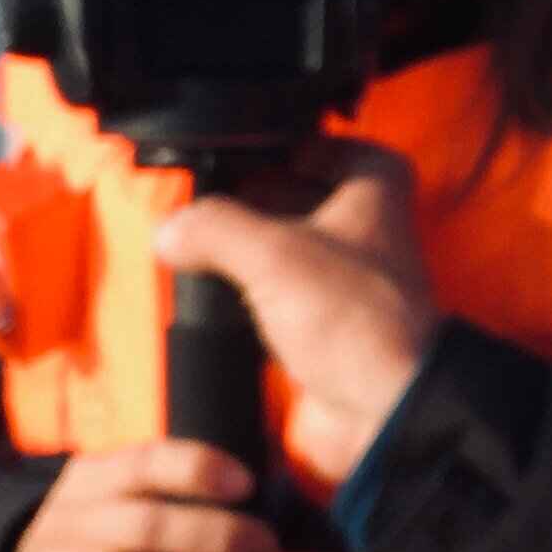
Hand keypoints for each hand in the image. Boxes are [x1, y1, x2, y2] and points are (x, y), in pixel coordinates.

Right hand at [4, 439, 272, 551]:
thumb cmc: (112, 537)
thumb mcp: (127, 496)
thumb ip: (179, 484)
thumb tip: (268, 462)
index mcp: (89, 478)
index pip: (144, 463)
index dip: (199, 470)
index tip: (248, 486)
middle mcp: (66, 521)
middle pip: (145, 526)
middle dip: (216, 536)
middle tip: (265, 547)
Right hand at [162, 150, 437, 492]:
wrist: (381, 409)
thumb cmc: (357, 320)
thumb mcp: (272, 253)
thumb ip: (213, 228)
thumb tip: (171, 229)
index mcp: (372, 185)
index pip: (311, 142)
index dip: (264, 147)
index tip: (220, 157)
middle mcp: (363, 224)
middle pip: (287, 193)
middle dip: (240, 202)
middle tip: (192, 210)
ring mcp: (341, 275)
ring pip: (277, 245)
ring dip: (238, 252)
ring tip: (190, 250)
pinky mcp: (320, 322)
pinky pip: (271, 295)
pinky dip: (242, 296)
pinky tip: (209, 298)